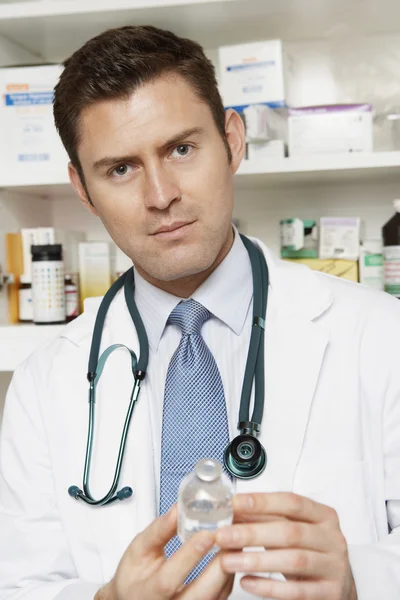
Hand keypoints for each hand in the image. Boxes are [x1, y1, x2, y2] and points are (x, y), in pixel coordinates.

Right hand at [95, 504, 233, 599]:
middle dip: (220, 565)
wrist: (134, 599)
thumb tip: (178, 510)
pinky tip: (230, 553)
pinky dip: (229, 573)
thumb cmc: (135, 577)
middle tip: (230, 536)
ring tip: (234, 539)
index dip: (190, 556)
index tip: (207, 533)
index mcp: (150, 592)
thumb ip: (158, 531)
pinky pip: (223, 596)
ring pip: (217, 596)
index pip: (170, 578)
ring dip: (229, 567)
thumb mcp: (138, 550)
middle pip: (202, 594)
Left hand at [215, 492, 357, 599]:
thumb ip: (268, 519)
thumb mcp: (293, 529)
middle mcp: (332, 539)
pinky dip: (268, 587)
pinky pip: (296, 590)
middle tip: (223, 535)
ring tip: (228, 560)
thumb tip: (234, 510)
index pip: (292, 502)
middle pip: (290, 532)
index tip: (235, 503)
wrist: (337, 586)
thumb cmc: (310, 552)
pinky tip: (247, 581)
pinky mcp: (330, 592)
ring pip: (293, 560)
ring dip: (256, 560)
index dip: (263, 502)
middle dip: (252, 533)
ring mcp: (334, 567)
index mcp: (324, 515)